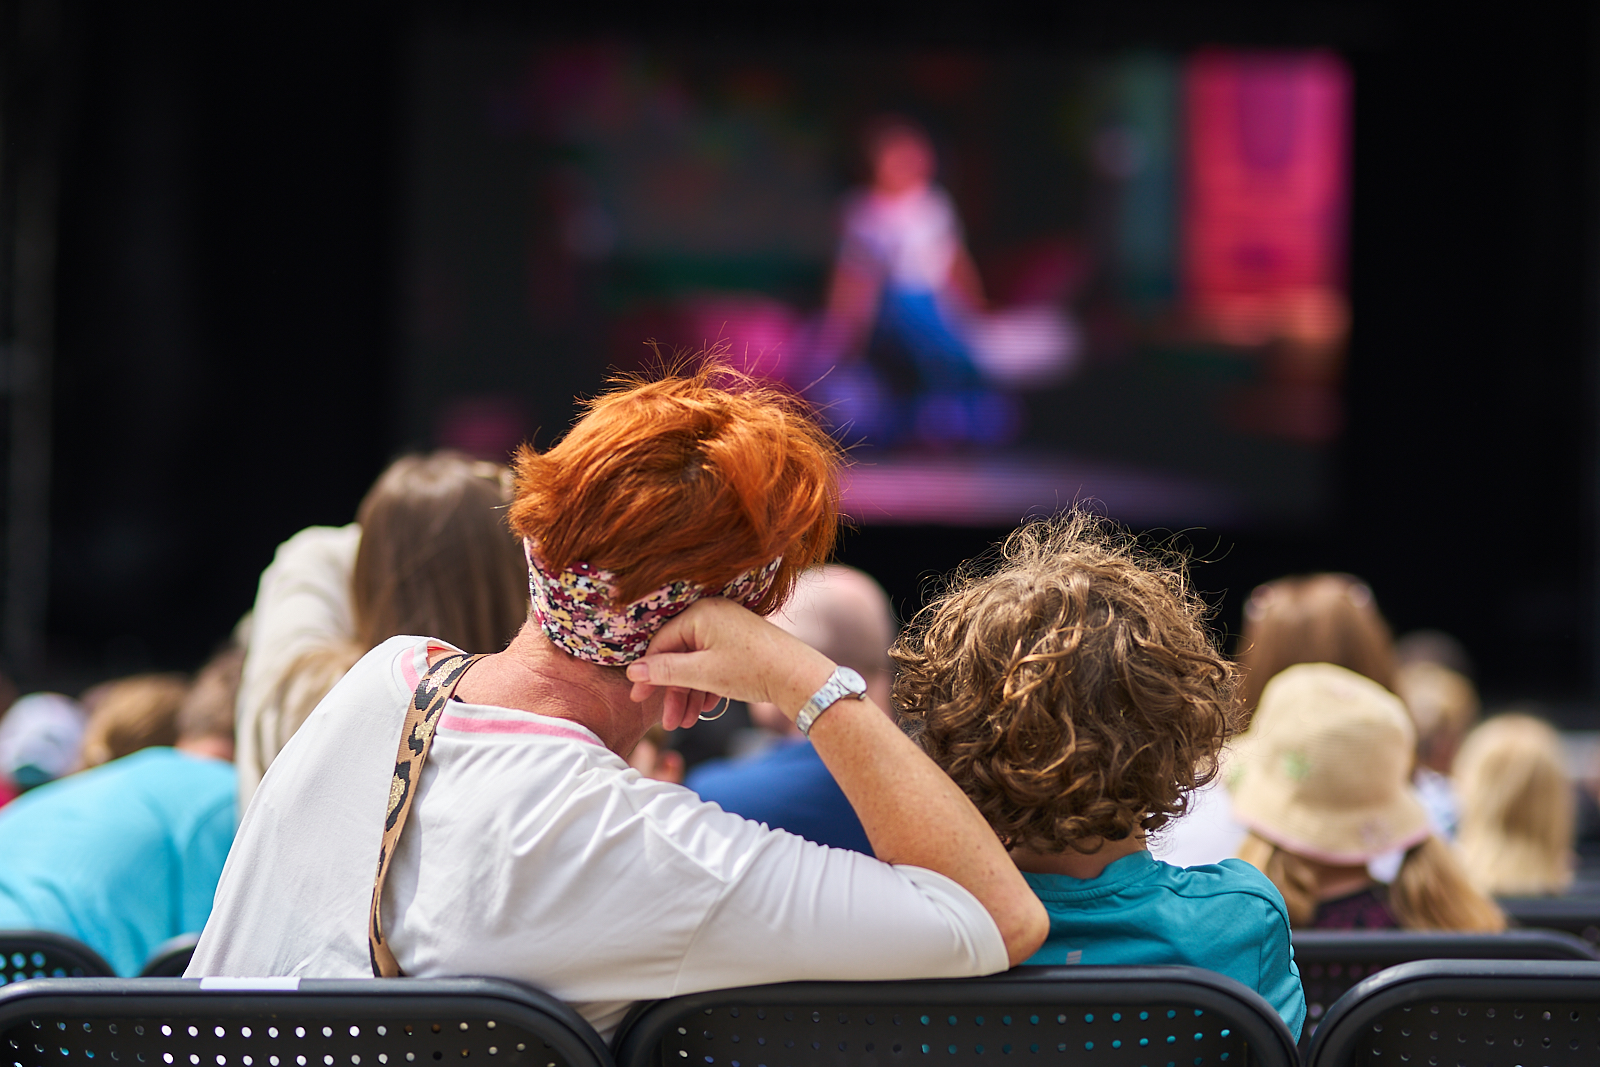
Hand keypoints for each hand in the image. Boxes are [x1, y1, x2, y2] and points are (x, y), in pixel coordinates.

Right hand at [626, 598, 833, 730]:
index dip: (649, 674)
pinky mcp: (738, 642)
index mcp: (699, 613)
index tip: (638, 698)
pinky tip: (706, 709)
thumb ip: (665, 671)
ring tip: (687, 722)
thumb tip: (633, 670)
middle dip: (673, 692)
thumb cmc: (752, 670)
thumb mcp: (702, 673)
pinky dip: (707, 686)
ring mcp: (726, 628)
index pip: (661, 644)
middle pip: (679, 656)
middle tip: (667, 721)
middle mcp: (711, 614)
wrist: (798, 676)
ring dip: (689, 694)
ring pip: (696, 664)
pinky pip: (713, 663)